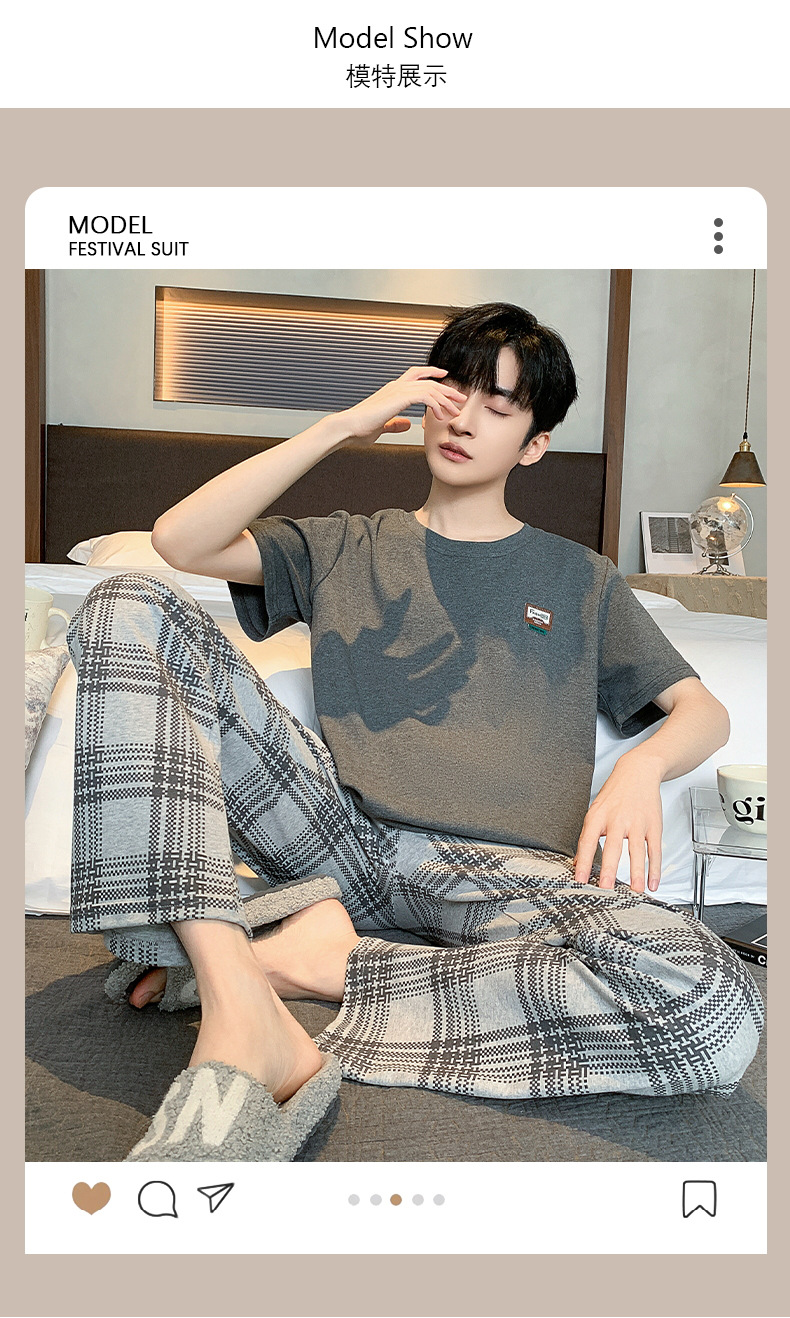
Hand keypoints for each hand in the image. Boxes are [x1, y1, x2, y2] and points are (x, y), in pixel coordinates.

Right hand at [339, 366, 467, 446]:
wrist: (348, 427)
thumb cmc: (360, 429)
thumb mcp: (383, 426)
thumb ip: (395, 423)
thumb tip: (406, 424)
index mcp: (392, 390)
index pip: (416, 375)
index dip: (432, 374)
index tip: (445, 379)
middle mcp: (396, 386)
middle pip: (428, 380)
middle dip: (447, 389)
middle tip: (460, 398)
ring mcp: (398, 390)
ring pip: (430, 387)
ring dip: (446, 399)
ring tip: (455, 411)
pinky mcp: (399, 397)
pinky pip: (425, 396)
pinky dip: (436, 405)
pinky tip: (440, 416)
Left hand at [573, 752, 662, 893]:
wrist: (638, 771)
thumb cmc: (615, 793)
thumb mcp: (596, 810)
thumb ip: (588, 836)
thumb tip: (578, 861)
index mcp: (598, 816)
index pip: (587, 841)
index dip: (583, 861)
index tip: (580, 879)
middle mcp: (617, 819)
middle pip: (613, 847)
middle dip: (609, 869)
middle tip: (606, 887)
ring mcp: (637, 823)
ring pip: (637, 851)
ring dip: (636, 873)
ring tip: (635, 890)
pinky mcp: (653, 825)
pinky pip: (654, 849)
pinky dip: (655, 868)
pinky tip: (653, 882)